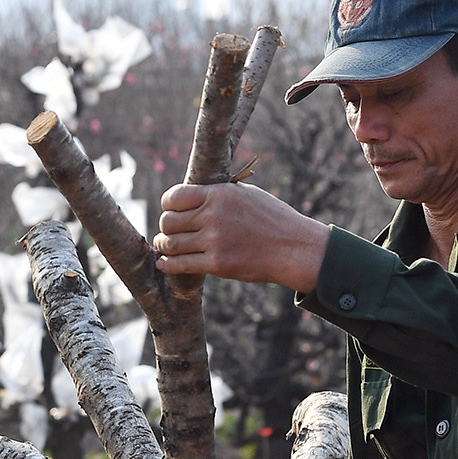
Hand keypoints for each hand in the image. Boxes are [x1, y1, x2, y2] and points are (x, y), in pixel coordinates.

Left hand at [153, 181, 331, 292]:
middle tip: (168, 232)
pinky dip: (168, 265)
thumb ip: (218, 194)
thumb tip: (191, 197)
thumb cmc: (272, 220)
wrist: (294, 248)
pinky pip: (180, 264)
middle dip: (166, 227)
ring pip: (170, 243)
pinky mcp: (217, 263)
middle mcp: (213, 215)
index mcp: (219, 194)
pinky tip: (165, 264)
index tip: (170, 211)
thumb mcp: (246, 195)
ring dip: (163, 246)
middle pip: (168, 221)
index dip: (168, 205)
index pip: (175, 197)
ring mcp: (214, 240)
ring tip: (165, 246)